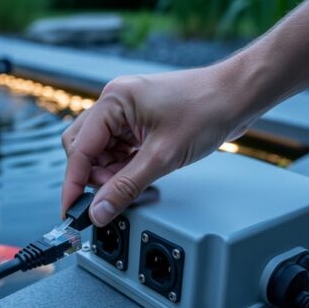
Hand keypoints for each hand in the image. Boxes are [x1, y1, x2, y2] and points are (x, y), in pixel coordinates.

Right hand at [61, 65, 250, 226]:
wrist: (238, 95)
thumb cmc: (207, 110)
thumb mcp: (162, 157)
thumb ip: (125, 187)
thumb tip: (99, 212)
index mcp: (113, 102)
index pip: (79, 149)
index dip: (73, 184)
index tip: (70, 210)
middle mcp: (114, 104)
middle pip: (83, 149)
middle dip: (94, 176)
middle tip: (111, 194)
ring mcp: (125, 112)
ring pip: (100, 152)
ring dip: (110, 173)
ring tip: (135, 181)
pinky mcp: (136, 121)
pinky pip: (117, 149)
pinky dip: (123, 166)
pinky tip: (140, 172)